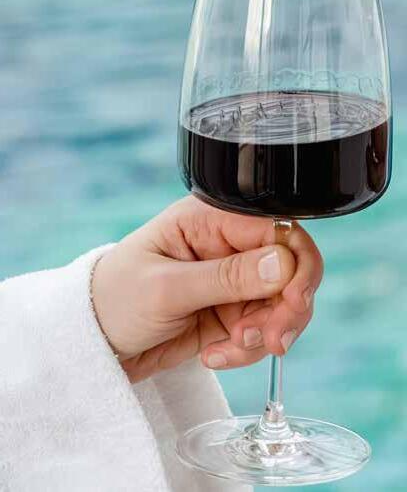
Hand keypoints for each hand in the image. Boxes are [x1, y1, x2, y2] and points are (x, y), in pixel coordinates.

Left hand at [92, 196, 322, 382]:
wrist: (95, 341)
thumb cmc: (116, 297)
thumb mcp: (166, 288)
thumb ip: (225, 277)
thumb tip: (283, 264)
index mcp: (211, 218)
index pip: (277, 228)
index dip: (297, 263)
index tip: (294, 301)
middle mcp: (229, 244)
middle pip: (290, 268)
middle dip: (286, 308)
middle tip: (270, 340)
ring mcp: (233, 280)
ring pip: (282, 304)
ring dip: (266, 333)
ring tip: (230, 348)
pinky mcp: (232, 312)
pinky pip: (263, 331)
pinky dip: (248, 349)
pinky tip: (214, 355)